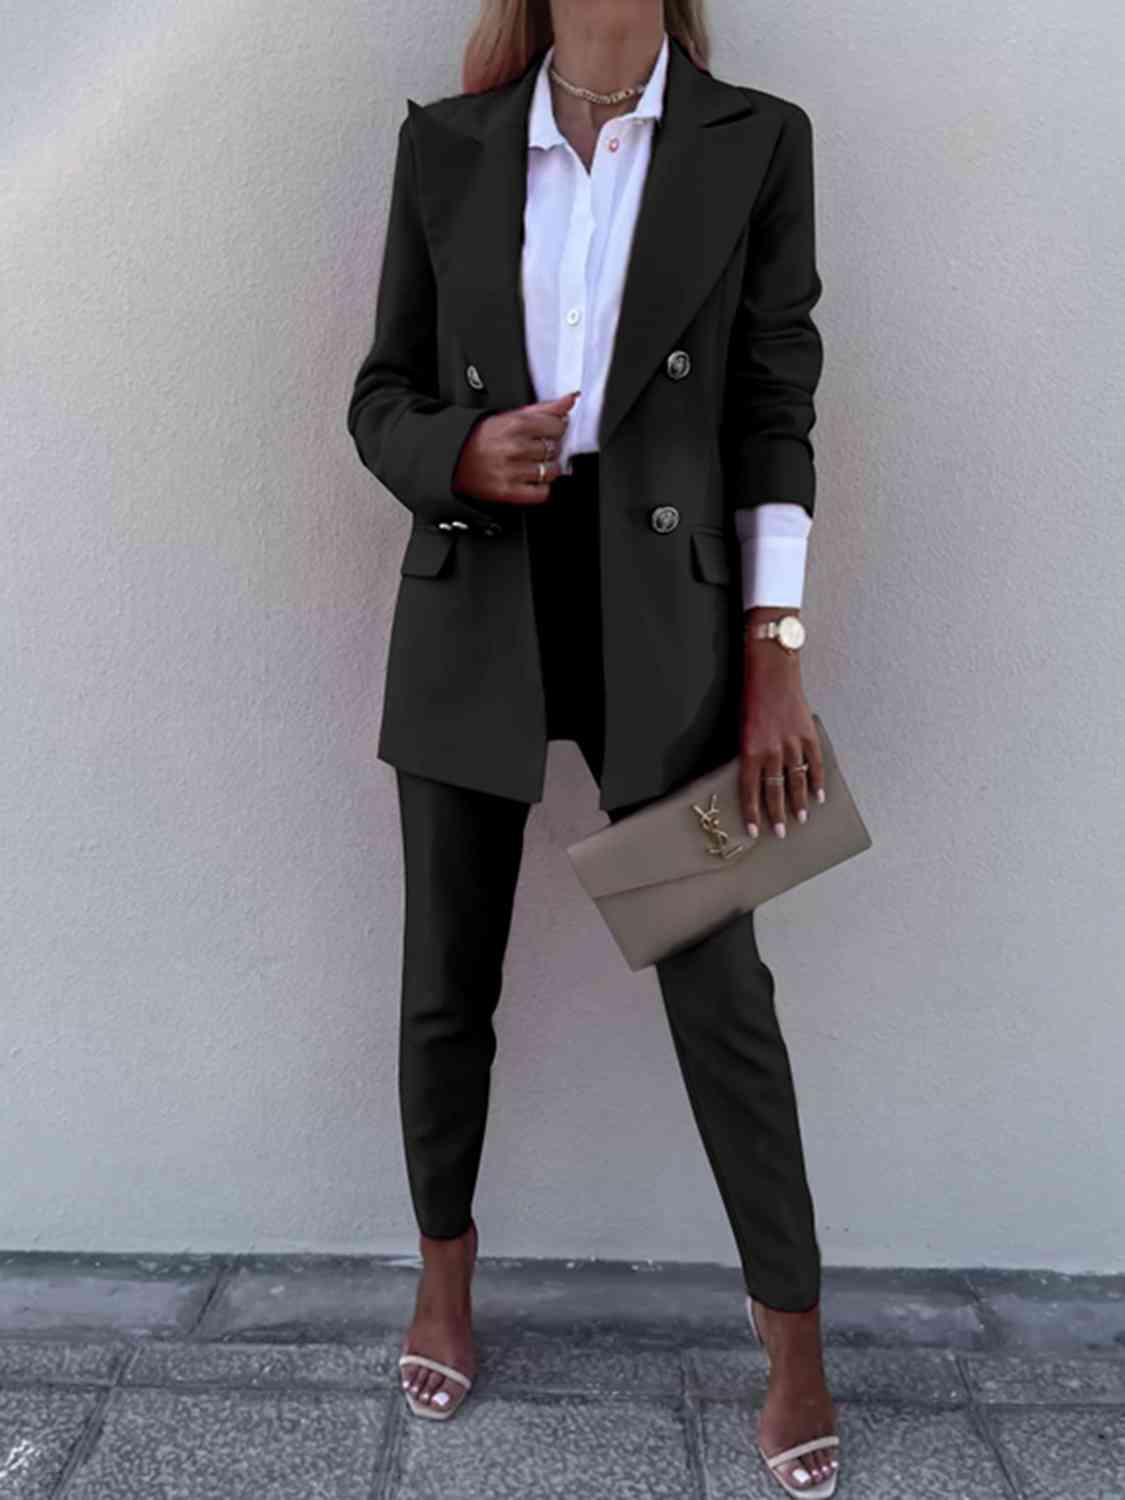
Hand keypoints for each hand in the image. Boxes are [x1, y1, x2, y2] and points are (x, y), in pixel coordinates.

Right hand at [452, 391, 580, 504]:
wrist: (453, 459)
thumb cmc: (480, 438)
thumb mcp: (509, 416)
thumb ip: (542, 409)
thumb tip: (569, 399)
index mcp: (516, 425)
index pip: (557, 425)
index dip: (556, 428)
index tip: (549, 431)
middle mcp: (515, 448)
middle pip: (555, 448)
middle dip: (550, 448)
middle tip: (535, 447)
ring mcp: (513, 472)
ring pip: (552, 471)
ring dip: (547, 468)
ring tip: (533, 464)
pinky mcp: (509, 492)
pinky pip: (542, 493)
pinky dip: (541, 488)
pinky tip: (531, 480)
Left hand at [738, 616, 825, 838]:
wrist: (771, 670)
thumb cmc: (750, 698)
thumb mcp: (740, 728)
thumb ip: (748, 754)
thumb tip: (754, 778)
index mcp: (750, 751)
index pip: (750, 791)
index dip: (752, 813)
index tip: (754, 831)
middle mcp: (771, 751)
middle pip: (774, 791)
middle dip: (776, 814)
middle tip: (780, 832)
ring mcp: (792, 744)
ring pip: (796, 781)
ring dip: (798, 802)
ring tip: (801, 819)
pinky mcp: (808, 735)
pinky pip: (814, 763)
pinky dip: (817, 780)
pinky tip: (818, 795)